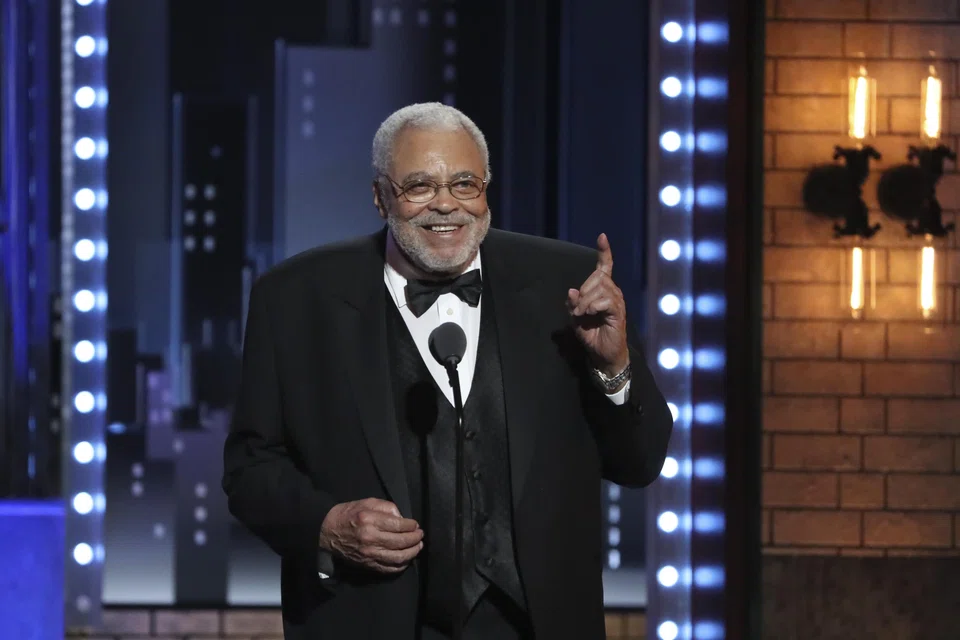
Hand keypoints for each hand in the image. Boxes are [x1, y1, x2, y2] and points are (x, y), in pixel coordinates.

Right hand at [319, 498, 423, 573]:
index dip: (411, 526)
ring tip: (418, 547)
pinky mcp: (367, 565)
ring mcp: (369, 554)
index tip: (416, 525)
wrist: (326, 532)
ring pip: (397, 558)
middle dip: (415, 539)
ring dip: (412, 553)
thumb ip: (387, 507)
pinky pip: (388, 569)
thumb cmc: (347, 514)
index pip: (398, 525)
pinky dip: (401, 566)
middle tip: (420, 535)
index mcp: (370, 521)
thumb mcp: (366, 502)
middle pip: (401, 542)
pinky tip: (406, 559)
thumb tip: (402, 518)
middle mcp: (370, 539)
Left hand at [566, 233, 629, 376]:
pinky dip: (593, 306)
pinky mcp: (618, 311)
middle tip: (578, 311)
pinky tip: (590, 314)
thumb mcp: (576, 317)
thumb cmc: (591, 334)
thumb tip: (572, 291)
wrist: (602, 354)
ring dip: (586, 301)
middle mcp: (613, 292)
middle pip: (597, 277)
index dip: (604, 252)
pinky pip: (605, 300)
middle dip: (583, 292)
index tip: (602, 236)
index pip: (604, 267)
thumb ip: (573, 303)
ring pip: (600, 288)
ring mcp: (617, 301)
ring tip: (583, 315)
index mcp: (603, 290)